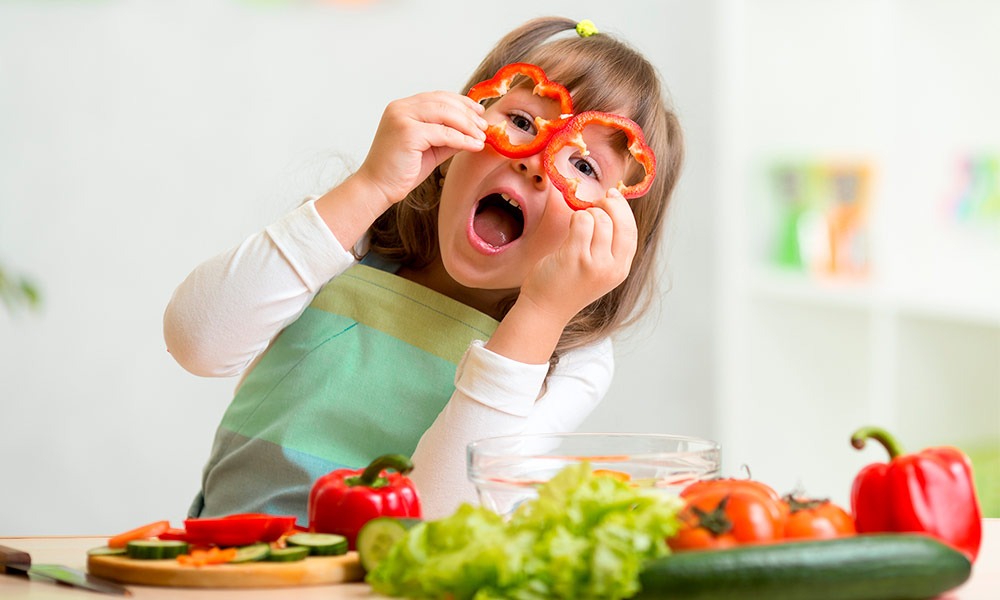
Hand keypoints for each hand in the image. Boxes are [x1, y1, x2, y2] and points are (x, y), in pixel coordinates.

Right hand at [355, 91, 486, 205]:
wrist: (377, 188)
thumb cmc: (401, 170)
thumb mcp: (430, 148)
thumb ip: (448, 136)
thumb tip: (474, 131)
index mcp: (403, 107)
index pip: (438, 97)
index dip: (461, 102)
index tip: (478, 111)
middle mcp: (401, 107)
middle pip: (444, 102)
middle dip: (468, 114)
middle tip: (484, 126)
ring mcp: (402, 118)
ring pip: (445, 113)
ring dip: (468, 125)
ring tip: (481, 136)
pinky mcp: (407, 133)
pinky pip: (443, 133)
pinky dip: (462, 139)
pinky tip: (474, 146)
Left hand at [519, 188, 638, 324]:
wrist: (545, 309)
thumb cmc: (567, 285)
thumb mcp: (598, 271)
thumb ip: (608, 247)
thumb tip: (611, 207)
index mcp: (620, 270)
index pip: (631, 232)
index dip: (624, 211)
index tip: (613, 196)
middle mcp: (611, 268)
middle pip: (621, 223)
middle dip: (609, 205)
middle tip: (594, 204)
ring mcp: (594, 263)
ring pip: (600, 219)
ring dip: (587, 214)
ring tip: (577, 224)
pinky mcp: (575, 257)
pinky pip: (581, 221)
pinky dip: (575, 217)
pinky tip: (570, 227)